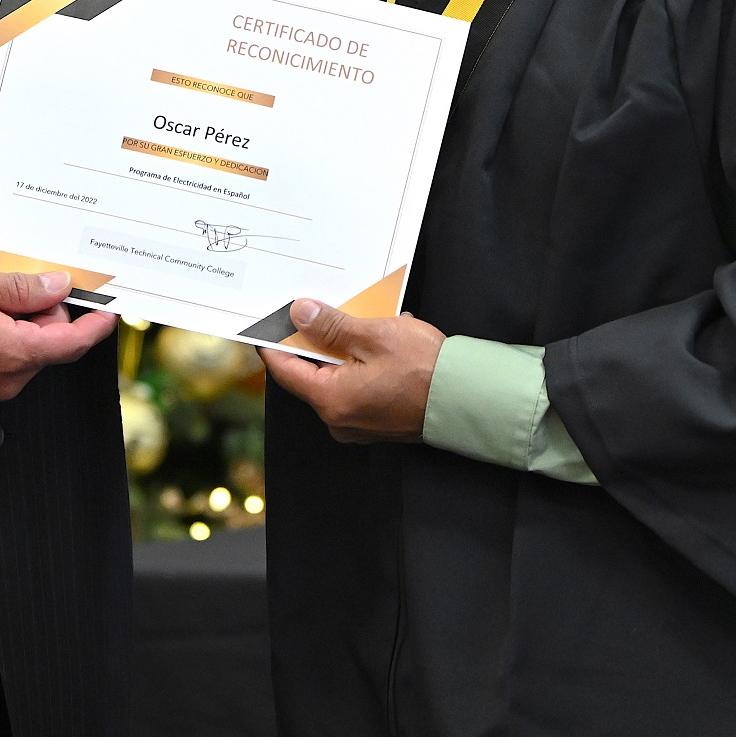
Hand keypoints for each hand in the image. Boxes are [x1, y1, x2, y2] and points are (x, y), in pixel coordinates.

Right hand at [0, 259, 116, 402]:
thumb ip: (23, 288)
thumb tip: (58, 287)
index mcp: (9, 354)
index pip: (69, 343)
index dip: (95, 326)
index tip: (111, 312)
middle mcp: (2, 379)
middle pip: (47, 341)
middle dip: (37, 309)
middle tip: (3, 281)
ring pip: (24, 346)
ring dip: (10, 316)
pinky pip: (0, 354)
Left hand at [263, 299, 445, 442]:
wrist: (471, 400)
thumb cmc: (425, 369)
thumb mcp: (373, 336)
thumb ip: (331, 326)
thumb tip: (299, 314)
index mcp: (331, 400)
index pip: (285, 371)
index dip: (273, 344)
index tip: (264, 324)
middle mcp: (339, 420)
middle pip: (311, 374)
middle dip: (317, 342)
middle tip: (320, 312)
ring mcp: (359, 425)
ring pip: (336, 379)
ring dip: (344, 352)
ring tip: (364, 324)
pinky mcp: (377, 423)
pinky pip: (356, 389)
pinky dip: (360, 367)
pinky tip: (380, 345)